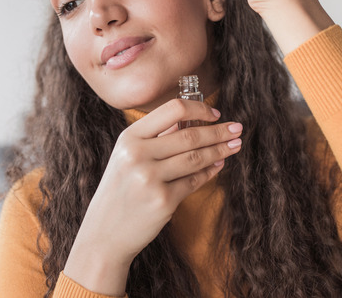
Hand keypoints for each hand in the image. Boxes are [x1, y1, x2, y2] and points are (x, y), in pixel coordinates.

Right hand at [64, 99, 242, 294]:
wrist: (104, 233)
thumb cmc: (120, 191)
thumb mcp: (127, 157)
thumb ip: (155, 138)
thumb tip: (191, 119)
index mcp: (129, 138)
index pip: (172, 110)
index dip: (199, 108)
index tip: (215, 113)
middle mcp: (138, 155)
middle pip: (190, 135)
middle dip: (218, 131)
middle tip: (237, 128)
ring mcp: (150, 178)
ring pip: (196, 158)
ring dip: (220, 150)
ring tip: (234, 145)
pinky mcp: (163, 201)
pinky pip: (195, 181)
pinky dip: (210, 172)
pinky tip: (219, 165)